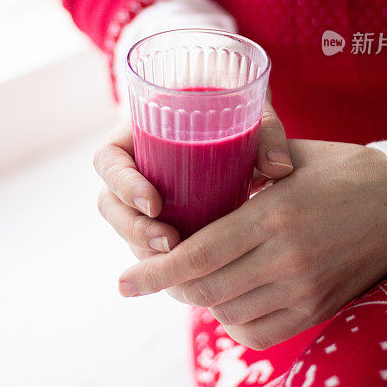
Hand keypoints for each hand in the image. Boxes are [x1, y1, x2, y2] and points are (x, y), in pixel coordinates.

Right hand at [93, 102, 293, 260]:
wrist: (242, 126)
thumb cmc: (238, 111)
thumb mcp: (250, 114)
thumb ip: (266, 133)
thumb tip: (278, 167)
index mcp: (137, 134)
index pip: (108, 161)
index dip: (123, 185)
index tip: (155, 203)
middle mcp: (134, 168)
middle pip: (111, 205)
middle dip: (134, 229)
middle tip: (170, 243)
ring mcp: (145, 197)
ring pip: (127, 230)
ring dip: (145, 251)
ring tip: (181, 260)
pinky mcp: (164, 221)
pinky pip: (150, 246)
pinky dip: (165, 262)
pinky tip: (192, 274)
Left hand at [116, 140, 386, 349]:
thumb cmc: (340, 169)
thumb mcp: (288, 156)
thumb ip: (240, 171)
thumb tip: (193, 187)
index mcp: (273, 215)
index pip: (198, 255)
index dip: (154, 272)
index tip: (124, 282)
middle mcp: (287, 260)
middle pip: (206, 290)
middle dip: (168, 286)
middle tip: (150, 273)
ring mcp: (305, 291)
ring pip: (228, 313)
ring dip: (200, 298)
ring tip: (191, 275)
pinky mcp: (318, 310)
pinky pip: (259, 332)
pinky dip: (232, 319)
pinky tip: (228, 295)